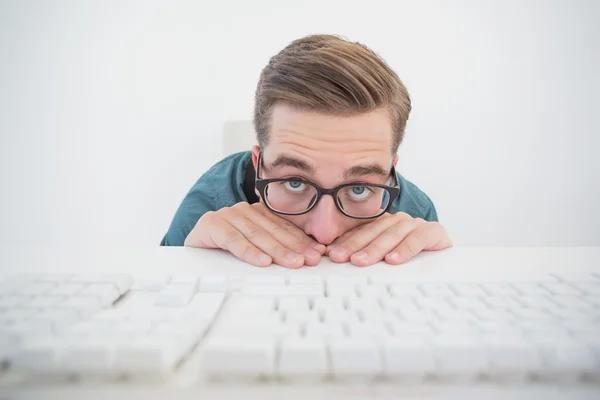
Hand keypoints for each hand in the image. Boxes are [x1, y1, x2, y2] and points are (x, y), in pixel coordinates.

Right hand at [184, 202, 324, 267]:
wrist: (191, 247)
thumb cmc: (225, 249)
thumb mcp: (253, 246)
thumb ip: (275, 246)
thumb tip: (308, 256)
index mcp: (257, 213)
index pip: (284, 227)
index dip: (302, 241)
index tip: (318, 253)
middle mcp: (244, 210)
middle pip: (273, 231)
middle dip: (295, 247)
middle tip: (310, 260)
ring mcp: (227, 215)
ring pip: (257, 235)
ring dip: (277, 250)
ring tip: (293, 263)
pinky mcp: (211, 224)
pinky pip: (234, 240)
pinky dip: (249, 252)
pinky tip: (262, 261)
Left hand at [326, 212, 451, 265]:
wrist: (447, 260)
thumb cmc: (411, 260)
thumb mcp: (384, 258)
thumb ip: (364, 255)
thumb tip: (334, 259)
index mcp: (383, 224)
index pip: (361, 231)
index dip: (345, 242)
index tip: (330, 254)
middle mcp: (398, 221)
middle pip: (373, 231)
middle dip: (354, 245)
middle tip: (341, 258)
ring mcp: (415, 224)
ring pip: (392, 234)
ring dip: (376, 249)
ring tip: (362, 262)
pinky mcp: (434, 231)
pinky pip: (417, 238)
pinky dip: (405, 249)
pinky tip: (393, 260)